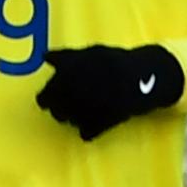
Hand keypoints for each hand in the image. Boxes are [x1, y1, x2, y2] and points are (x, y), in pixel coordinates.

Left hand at [35, 42, 183, 140]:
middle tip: (68, 105)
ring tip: (83, 111)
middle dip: (59, 109)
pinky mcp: (100, 123)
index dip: (47, 97)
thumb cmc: (113, 62)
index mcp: (67, 77)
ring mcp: (85, 111)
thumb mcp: (89, 53)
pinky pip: (86, 133)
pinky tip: (92, 123)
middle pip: (55, 111)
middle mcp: (72, 95)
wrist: (142, 77)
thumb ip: (65, 56)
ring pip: (68, 122)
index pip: (45, 97)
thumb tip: (44, 56)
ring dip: (72, 118)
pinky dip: (88, 130)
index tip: (51, 98)